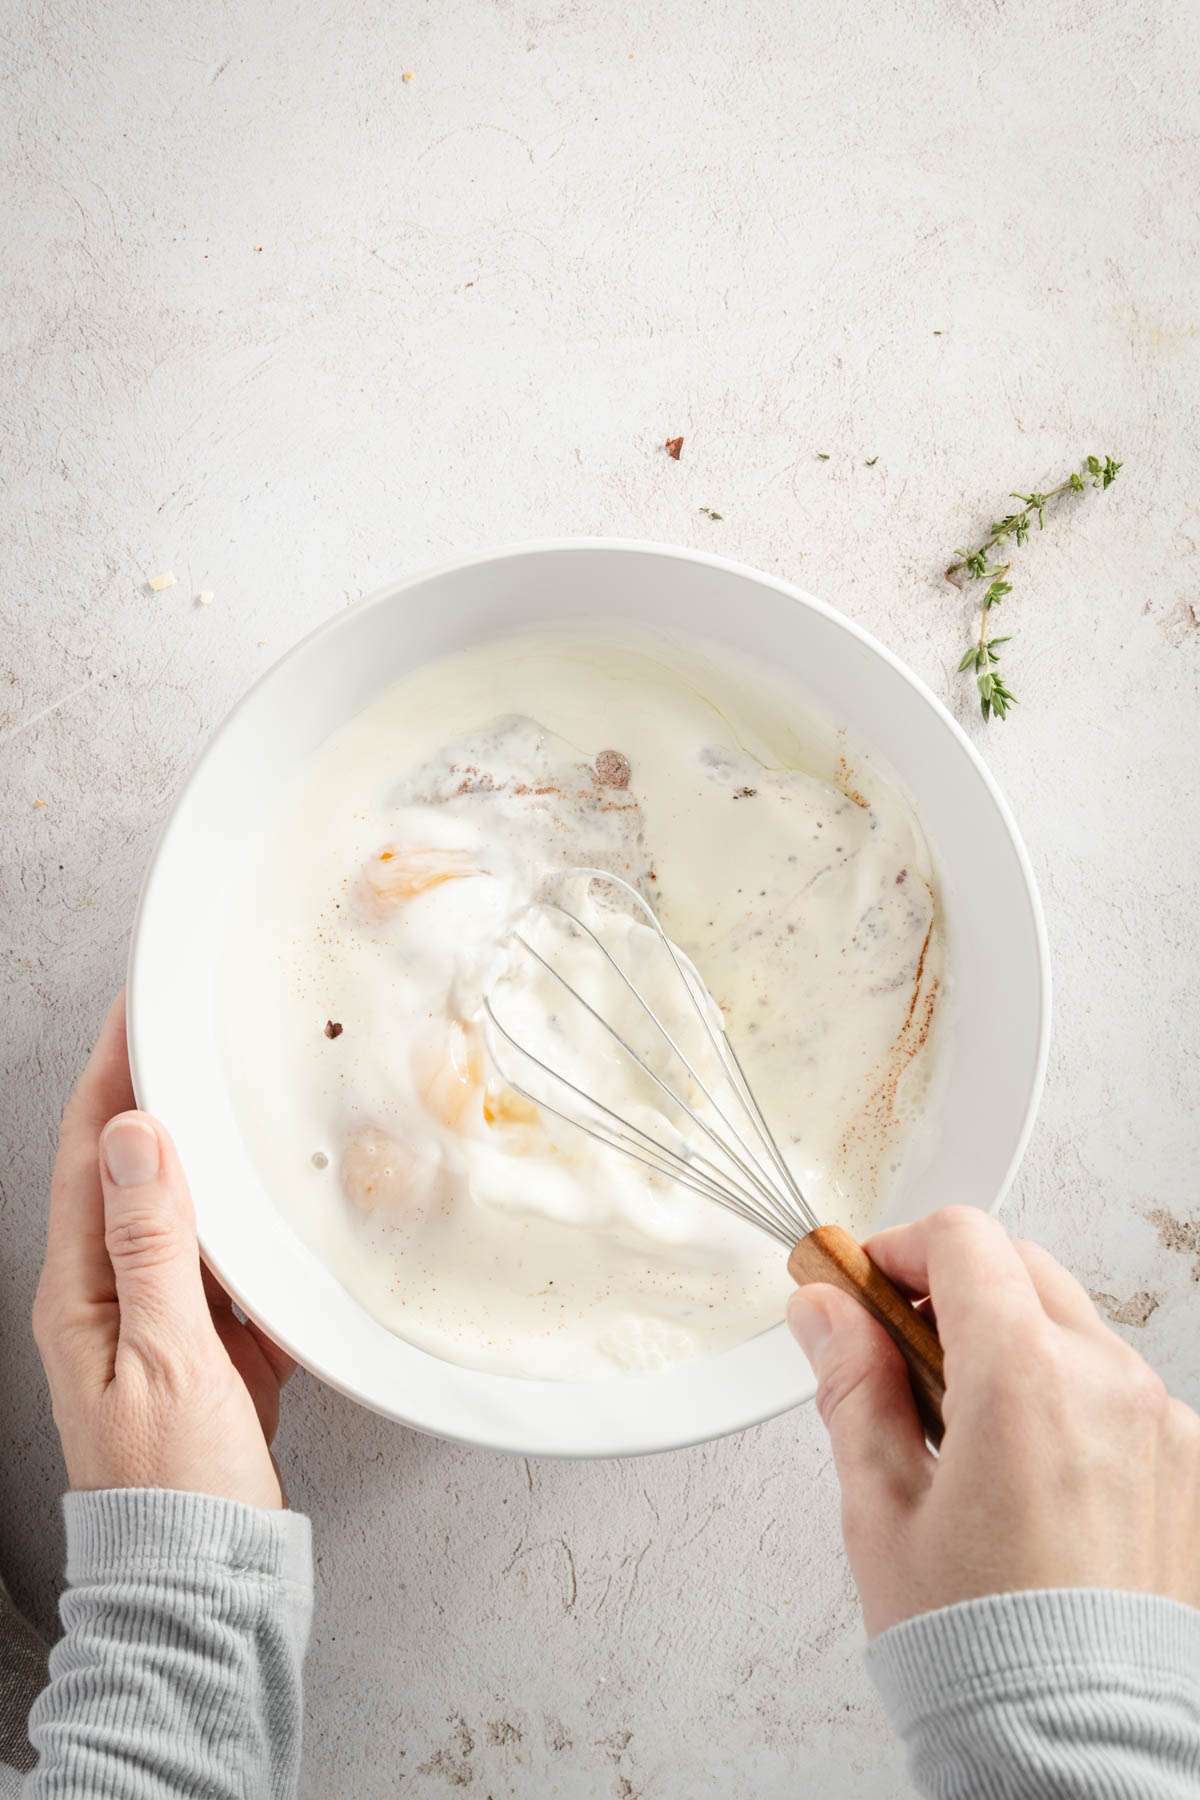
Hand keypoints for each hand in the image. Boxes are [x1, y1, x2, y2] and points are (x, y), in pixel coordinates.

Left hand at [33, 994, 294, 1509]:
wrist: (203, 1580)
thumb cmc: (176, 1481)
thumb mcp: (166, 1353)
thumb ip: (152, 1243)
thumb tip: (138, 1134)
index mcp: (81, 1292)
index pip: (91, 1154)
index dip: (113, 1074)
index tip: (138, 1008)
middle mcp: (109, 1298)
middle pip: (130, 1173)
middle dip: (156, 1096)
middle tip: (193, 1033)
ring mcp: (158, 1324)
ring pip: (182, 1215)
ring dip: (207, 1157)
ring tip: (241, 1100)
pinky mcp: (207, 1350)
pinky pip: (226, 1268)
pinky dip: (250, 1230)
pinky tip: (281, 1212)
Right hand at [788, 1205, 1199, 1636]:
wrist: (1077, 1750)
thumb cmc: (979, 1646)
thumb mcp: (881, 1507)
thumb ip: (853, 1384)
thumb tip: (827, 1312)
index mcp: (1026, 1378)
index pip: (963, 1240)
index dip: (901, 1249)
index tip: (867, 1285)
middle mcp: (1109, 1382)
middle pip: (1020, 1266)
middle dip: (953, 1288)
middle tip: (900, 1353)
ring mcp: (1160, 1422)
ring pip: (1072, 1323)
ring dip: (1012, 1339)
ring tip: (962, 1428)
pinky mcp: (1186, 1464)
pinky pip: (1118, 1387)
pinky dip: (1067, 1394)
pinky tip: (1025, 1468)